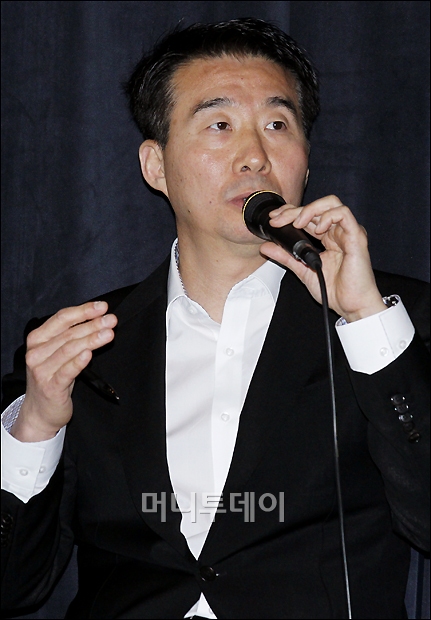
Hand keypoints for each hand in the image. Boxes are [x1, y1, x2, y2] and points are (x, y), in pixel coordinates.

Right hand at [11, 301, 116, 441]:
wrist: (41, 412)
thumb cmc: (54, 378)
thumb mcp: (59, 354)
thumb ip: (72, 337)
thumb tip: (98, 319)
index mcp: (37, 339)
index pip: (62, 319)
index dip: (83, 311)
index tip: (103, 307)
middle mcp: (36, 353)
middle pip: (68, 333)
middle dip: (93, 324)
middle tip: (111, 320)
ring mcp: (42, 370)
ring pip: (69, 349)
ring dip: (91, 339)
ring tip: (108, 333)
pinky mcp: (51, 387)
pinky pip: (67, 371)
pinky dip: (79, 361)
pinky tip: (89, 354)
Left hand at [259, 195, 385, 320]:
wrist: (351, 305)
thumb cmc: (335, 291)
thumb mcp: (303, 271)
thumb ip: (285, 257)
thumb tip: (266, 247)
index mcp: (328, 238)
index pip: (309, 216)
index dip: (291, 212)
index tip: (274, 219)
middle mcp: (338, 232)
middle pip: (317, 207)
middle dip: (294, 210)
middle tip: (278, 220)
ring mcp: (348, 232)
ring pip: (332, 203)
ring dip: (310, 209)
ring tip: (298, 223)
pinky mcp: (357, 236)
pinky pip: (344, 214)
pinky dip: (327, 216)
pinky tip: (318, 229)